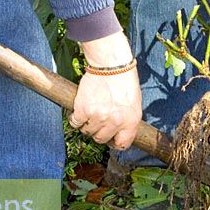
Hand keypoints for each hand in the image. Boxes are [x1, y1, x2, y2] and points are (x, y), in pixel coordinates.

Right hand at [69, 32, 141, 149]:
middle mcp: (115, 122)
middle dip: (99, 132)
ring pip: (87, 131)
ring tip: (89, 113)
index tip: (111, 139)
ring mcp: (99, 117)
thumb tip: (120, 131)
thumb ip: (128, 120)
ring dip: (87, 124)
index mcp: (131, 122)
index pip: (123, 144)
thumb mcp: (134, 104)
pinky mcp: (83, 110)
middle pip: (101, 139)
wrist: (111, 65)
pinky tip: (79, 110)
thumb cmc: (124, 81)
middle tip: (97, 122)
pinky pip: (75, 122)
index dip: (115, 142)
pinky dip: (75, 118)